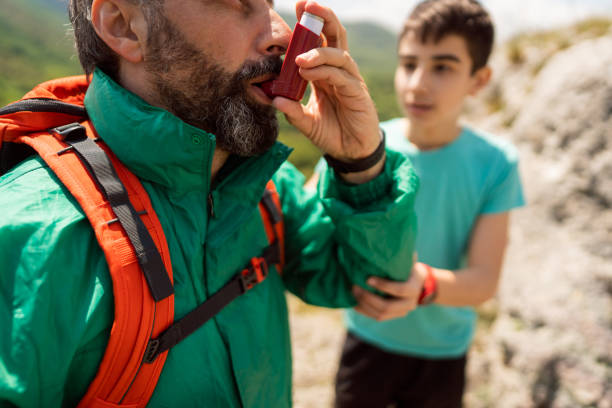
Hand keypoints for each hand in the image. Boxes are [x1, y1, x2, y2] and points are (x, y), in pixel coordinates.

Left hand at [272, 1, 380, 166]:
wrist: (351, 153)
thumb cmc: (332, 133)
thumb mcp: (307, 123)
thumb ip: (292, 111)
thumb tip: (274, 99)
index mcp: (327, 73)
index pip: (320, 42)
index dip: (310, 25)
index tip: (298, 8)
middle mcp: (340, 72)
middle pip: (336, 37)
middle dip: (323, 18)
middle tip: (306, 6)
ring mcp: (350, 81)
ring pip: (339, 55)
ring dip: (319, 51)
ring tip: (299, 57)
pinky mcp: (357, 94)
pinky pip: (341, 76)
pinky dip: (324, 71)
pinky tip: (308, 72)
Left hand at [353, 262, 428, 320]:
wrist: (421, 285)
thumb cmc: (410, 268)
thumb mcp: (409, 261)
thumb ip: (402, 255)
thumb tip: (389, 242)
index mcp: (414, 288)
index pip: (400, 290)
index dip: (383, 285)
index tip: (368, 279)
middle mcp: (409, 303)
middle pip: (387, 306)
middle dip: (368, 298)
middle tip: (354, 287)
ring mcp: (401, 312)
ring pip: (381, 314)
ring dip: (364, 305)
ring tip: (352, 293)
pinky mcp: (393, 316)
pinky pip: (377, 317)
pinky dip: (364, 311)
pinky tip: (354, 302)